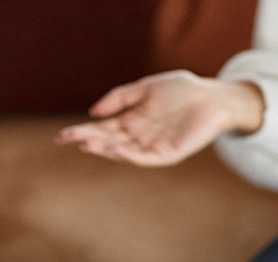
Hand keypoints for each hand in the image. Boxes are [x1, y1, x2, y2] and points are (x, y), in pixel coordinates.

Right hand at [54, 70, 263, 166]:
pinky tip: (116, 149)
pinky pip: (146, 157)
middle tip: (67, 138)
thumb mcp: (145, 87)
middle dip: (88, 139)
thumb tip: (93, 113)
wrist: (214, 97)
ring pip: (124, 151)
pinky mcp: (169, 154)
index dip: (82, 131)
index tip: (63, 135)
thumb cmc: (182, 90)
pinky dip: (130, 155)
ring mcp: (153, 146)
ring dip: (105, 149)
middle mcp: (139, 136)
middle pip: (108, 140)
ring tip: (87, 144)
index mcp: (131, 121)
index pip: (102, 129)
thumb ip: (120, 98)